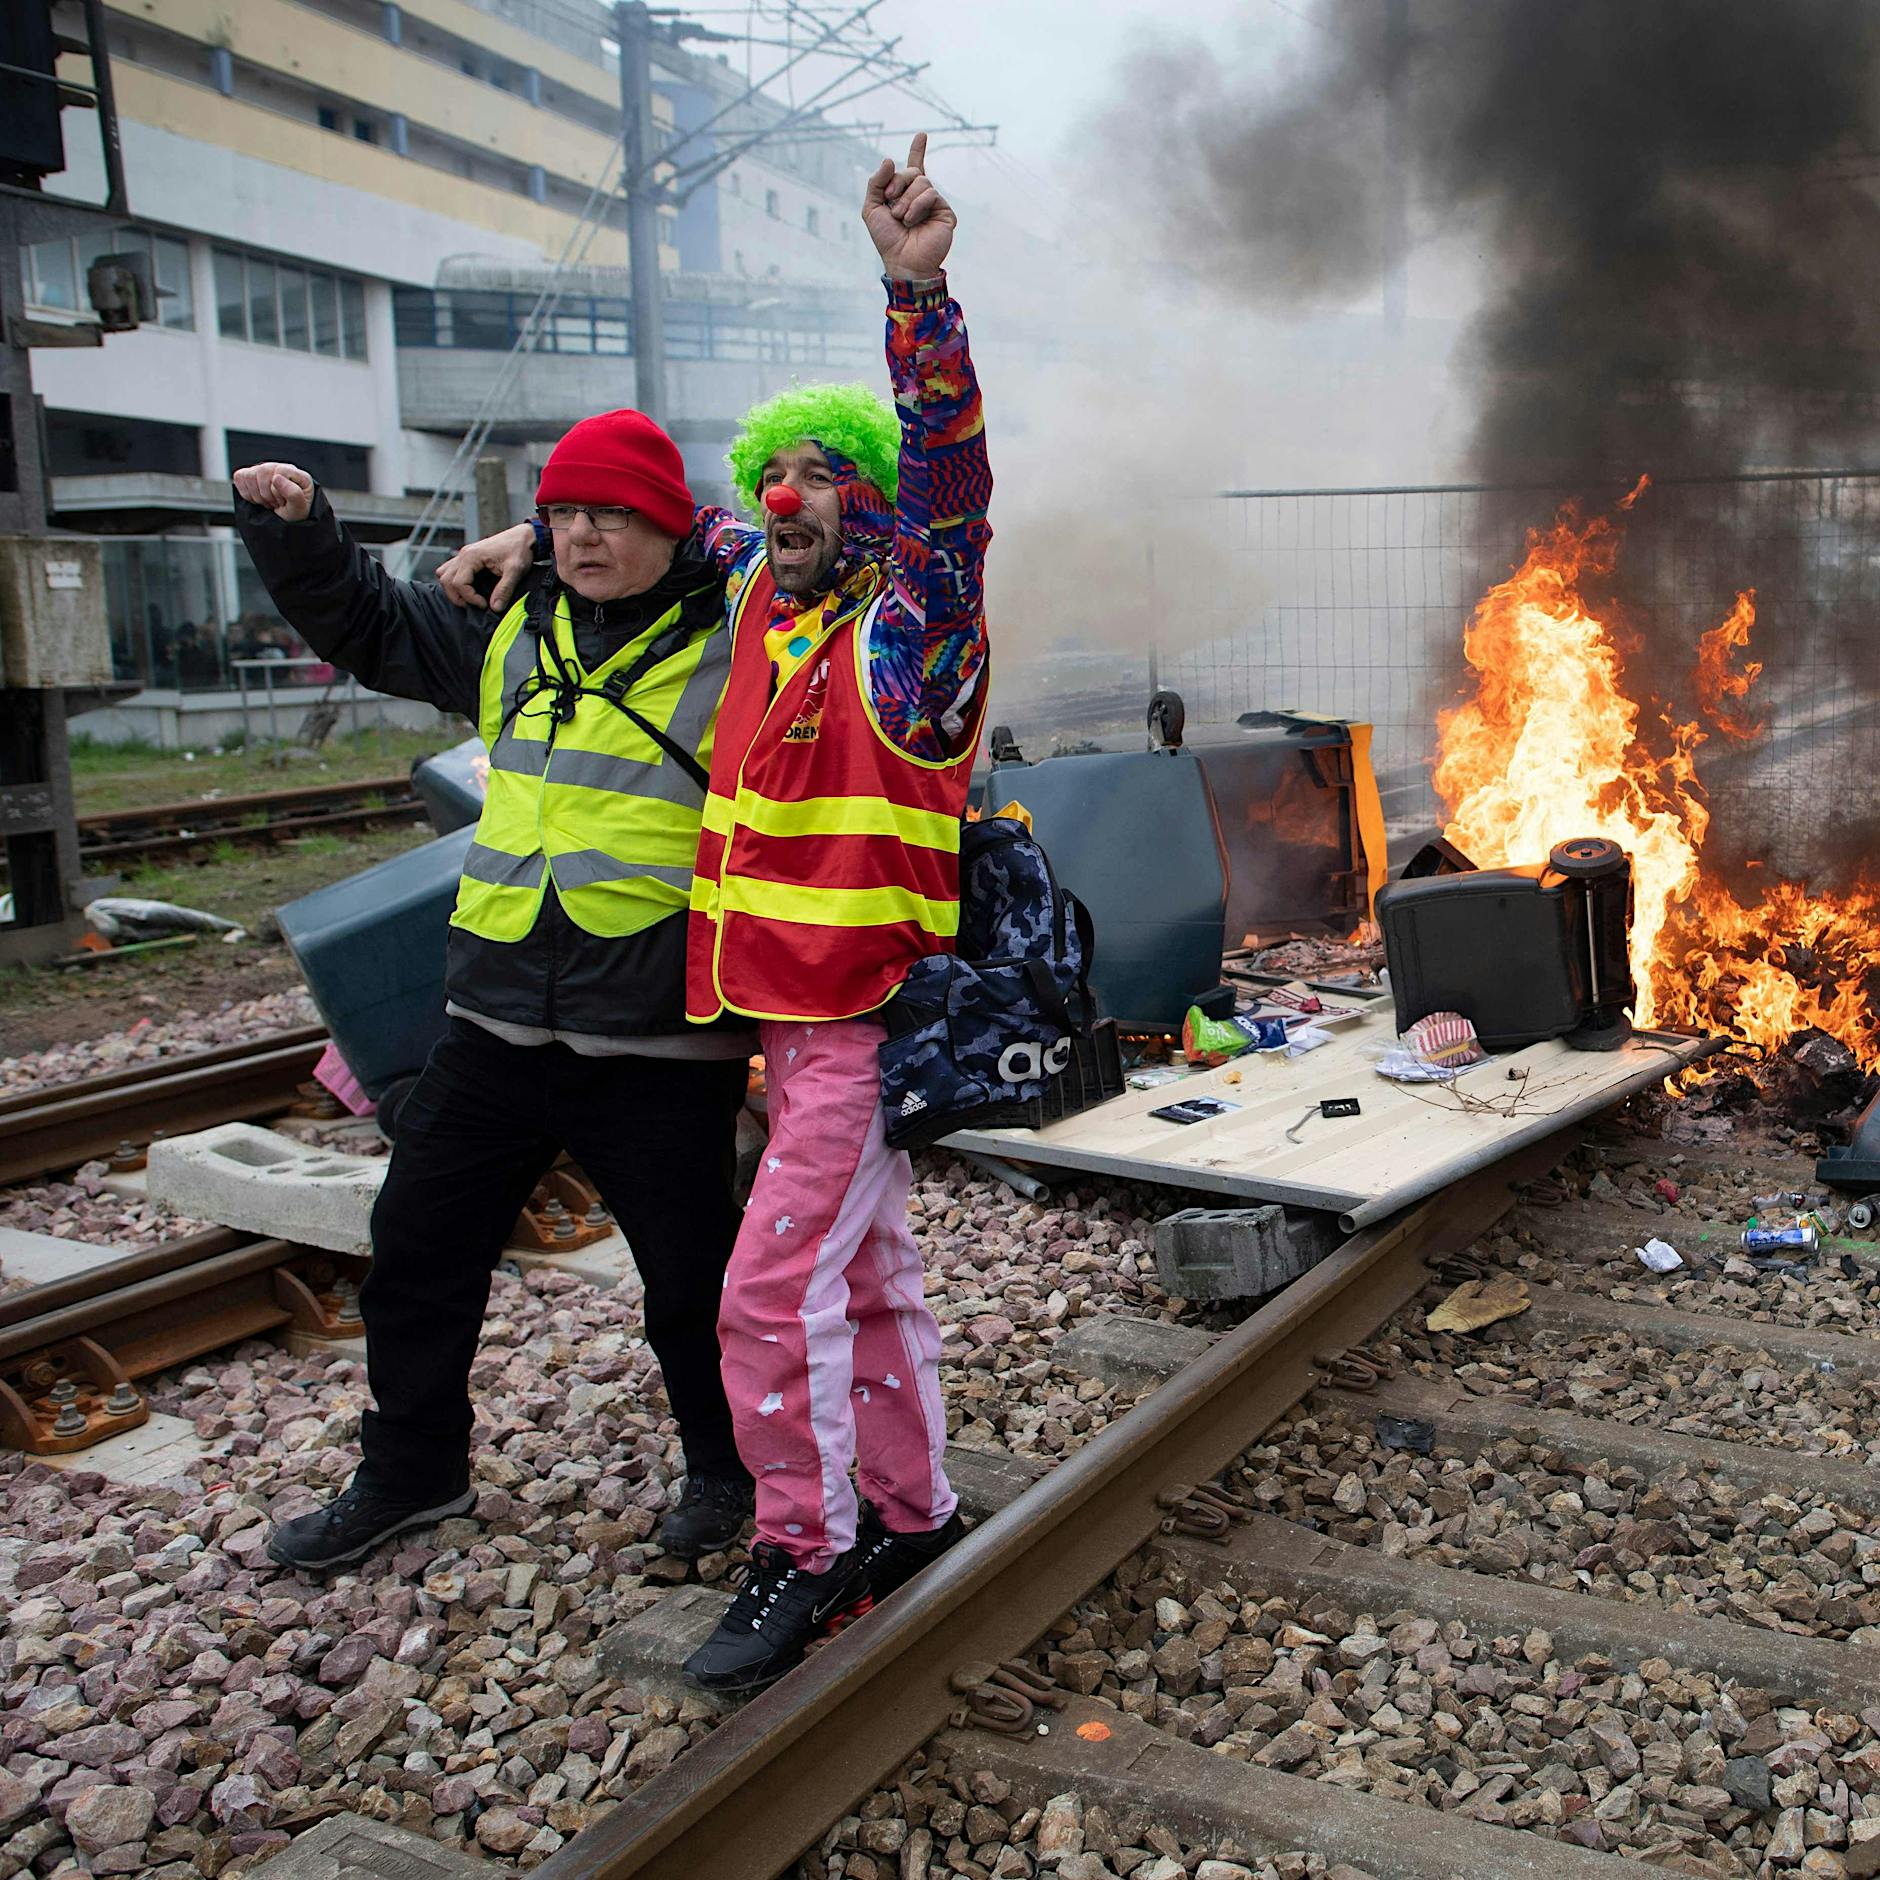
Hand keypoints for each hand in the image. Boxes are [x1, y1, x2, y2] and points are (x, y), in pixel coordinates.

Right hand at [232, 462, 313, 521]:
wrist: (285, 520)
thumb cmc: (294, 513)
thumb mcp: (299, 509)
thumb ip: (293, 493)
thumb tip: (276, 477)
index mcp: (295, 472)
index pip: (279, 471)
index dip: (277, 490)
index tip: (283, 502)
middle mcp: (277, 467)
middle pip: (262, 470)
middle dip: (266, 494)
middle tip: (275, 504)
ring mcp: (263, 469)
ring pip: (249, 475)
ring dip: (256, 495)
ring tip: (267, 501)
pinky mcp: (249, 474)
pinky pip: (239, 477)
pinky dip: (246, 493)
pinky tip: (257, 498)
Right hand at [436, 522, 535, 613]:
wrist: (523, 537)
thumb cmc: (519, 549)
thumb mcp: (515, 571)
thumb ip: (504, 589)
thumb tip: (495, 608)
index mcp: (472, 556)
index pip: (458, 583)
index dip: (470, 598)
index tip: (484, 605)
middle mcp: (464, 554)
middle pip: (446, 580)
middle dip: (458, 597)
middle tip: (475, 605)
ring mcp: (464, 554)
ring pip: (444, 574)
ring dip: (453, 589)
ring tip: (470, 598)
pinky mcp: (467, 556)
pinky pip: (450, 569)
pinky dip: (454, 581)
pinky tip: (469, 588)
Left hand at [862, 133, 954, 280]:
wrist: (902, 261)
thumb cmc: (887, 239)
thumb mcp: (871, 208)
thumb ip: (875, 182)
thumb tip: (890, 159)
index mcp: (905, 194)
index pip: (914, 168)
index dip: (917, 151)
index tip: (922, 135)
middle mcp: (921, 197)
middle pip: (912, 171)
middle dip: (897, 183)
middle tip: (891, 202)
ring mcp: (934, 204)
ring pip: (921, 181)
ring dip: (906, 199)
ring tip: (902, 219)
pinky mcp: (945, 212)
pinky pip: (930, 193)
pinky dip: (917, 205)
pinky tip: (912, 221)